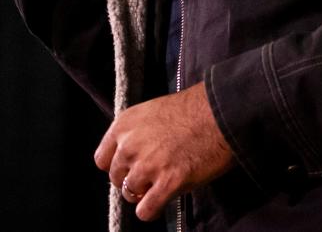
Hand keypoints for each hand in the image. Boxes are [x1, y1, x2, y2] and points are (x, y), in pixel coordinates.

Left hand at [93, 83, 234, 221]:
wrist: (220, 112)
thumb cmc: (193, 109)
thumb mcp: (152, 112)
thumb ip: (136, 133)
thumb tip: (131, 156)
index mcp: (124, 124)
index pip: (102, 159)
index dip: (117, 166)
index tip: (130, 167)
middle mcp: (130, 145)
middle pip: (116, 178)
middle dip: (131, 180)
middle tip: (151, 177)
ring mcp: (147, 165)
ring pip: (130, 195)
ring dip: (144, 195)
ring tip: (160, 187)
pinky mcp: (167, 183)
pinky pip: (146, 211)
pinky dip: (151, 211)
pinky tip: (162, 202)